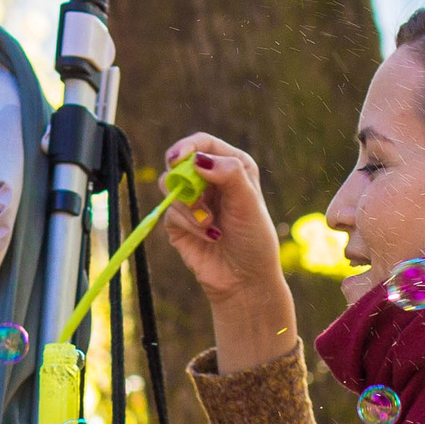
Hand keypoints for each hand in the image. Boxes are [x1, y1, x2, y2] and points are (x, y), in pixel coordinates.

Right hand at [160, 135, 284, 304]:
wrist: (244, 279)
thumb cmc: (254, 239)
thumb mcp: (248, 203)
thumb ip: (229, 175)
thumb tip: (197, 159)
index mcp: (232, 166)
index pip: (203, 144)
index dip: (187, 147)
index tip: (177, 159)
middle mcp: (211, 180)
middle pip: (179, 162)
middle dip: (184, 179)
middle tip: (196, 198)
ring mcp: (193, 200)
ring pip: (169, 186)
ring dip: (189, 206)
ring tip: (210, 223)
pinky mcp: (179, 222)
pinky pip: (170, 211)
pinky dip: (189, 224)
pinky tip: (209, 236)